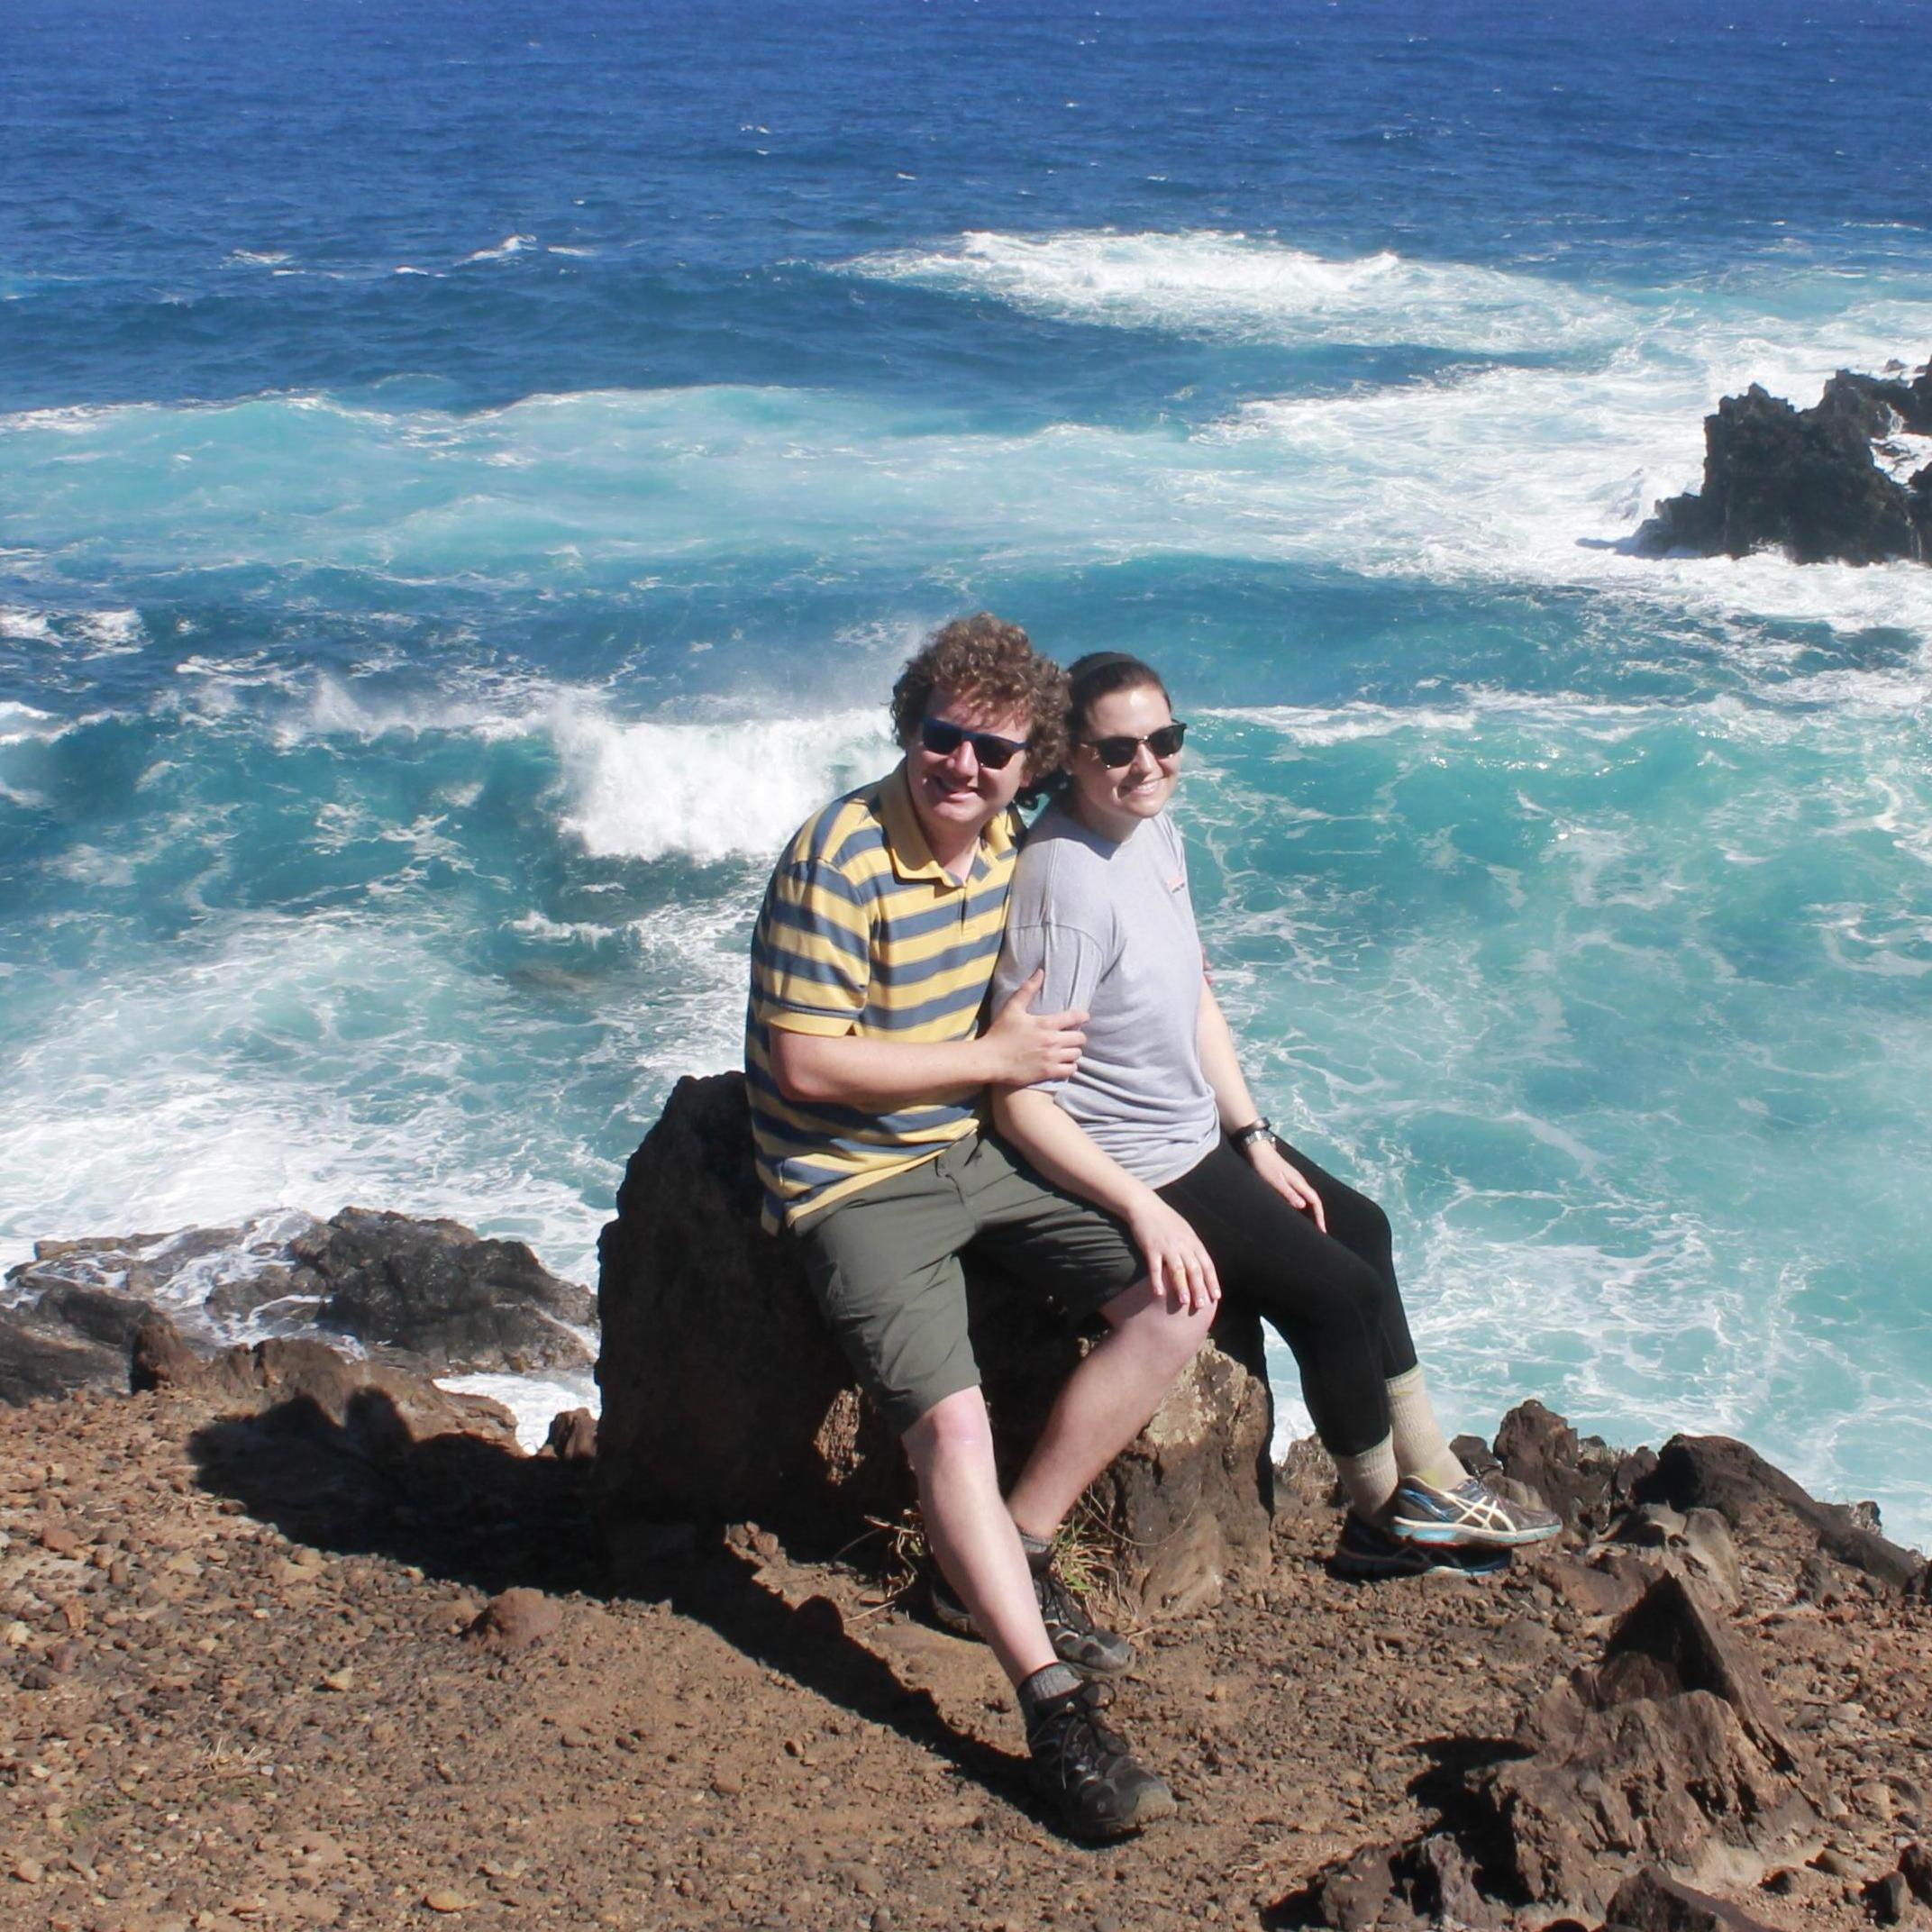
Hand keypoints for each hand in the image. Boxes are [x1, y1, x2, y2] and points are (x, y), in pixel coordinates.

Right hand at [983, 969, 1086, 1087]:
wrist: (990, 1060)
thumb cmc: (1000, 1033)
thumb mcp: (1012, 1008)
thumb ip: (1028, 989)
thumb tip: (1040, 971)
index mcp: (1045, 1024)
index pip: (1075, 1017)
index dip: (1083, 1016)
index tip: (1084, 1017)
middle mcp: (1052, 1041)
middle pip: (1080, 1038)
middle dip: (1078, 1036)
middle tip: (1071, 1036)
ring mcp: (1051, 1058)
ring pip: (1077, 1054)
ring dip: (1073, 1051)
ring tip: (1067, 1050)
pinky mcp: (1048, 1072)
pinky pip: (1071, 1069)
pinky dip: (1070, 1066)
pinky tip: (1063, 1063)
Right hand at [1126, 1195, 1220, 1313]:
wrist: (1145, 1206)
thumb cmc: (1166, 1219)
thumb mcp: (1185, 1230)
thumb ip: (1193, 1247)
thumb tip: (1201, 1265)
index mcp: (1193, 1241)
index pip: (1206, 1264)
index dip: (1212, 1281)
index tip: (1216, 1297)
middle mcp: (1182, 1245)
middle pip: (1194, 1270)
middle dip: (1199, 1289)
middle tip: (1202, 1306)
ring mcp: (1167, 1246)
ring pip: (1177, 1270)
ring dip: (1182, 1287)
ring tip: (1184, 1302)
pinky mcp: (1151, 1248)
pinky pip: (1155, 1267)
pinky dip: (1157, 1281)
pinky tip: (1159, 1293)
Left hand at [1244, 1136, 1325, 1232]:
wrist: (1258, 1149)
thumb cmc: (1265, 1165)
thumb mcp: (1275, 1181)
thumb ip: (1288, 1193)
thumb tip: (1303, 1206)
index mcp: (1299, 1182)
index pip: (1315, 1201)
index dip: (1319, 1216)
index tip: (1322, 1230)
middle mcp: (1300, 1182)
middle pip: (1314, 1201)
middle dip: (1318, 1216)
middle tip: (1320, 1232)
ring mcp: (1295, 1181)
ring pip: (1307, 1199)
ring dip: (1312, 1212)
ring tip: (1312, 1226)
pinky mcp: (1288, 1180)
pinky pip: (1300, 1196)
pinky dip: (1303, 1206)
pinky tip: (1300, 1212)